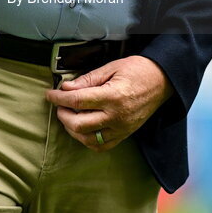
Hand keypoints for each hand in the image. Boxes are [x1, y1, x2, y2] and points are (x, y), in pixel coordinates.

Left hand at [45, 55, 173, 151]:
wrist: (162, 81)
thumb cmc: (137, 69)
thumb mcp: (111, 67)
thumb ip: (88, 79)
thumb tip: (66, 88)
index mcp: (113, 96)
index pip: (78, 101)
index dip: (59, 98)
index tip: (49, 94)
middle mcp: (117, 116)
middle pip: (79, 124)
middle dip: (63, 115)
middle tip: (59, 104)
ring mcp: (122, 128)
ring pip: (88, 139)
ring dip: (73, 129)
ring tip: (68, 115)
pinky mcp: (125, 135)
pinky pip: (102, 145)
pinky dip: (87, 139)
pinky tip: (82, 128)